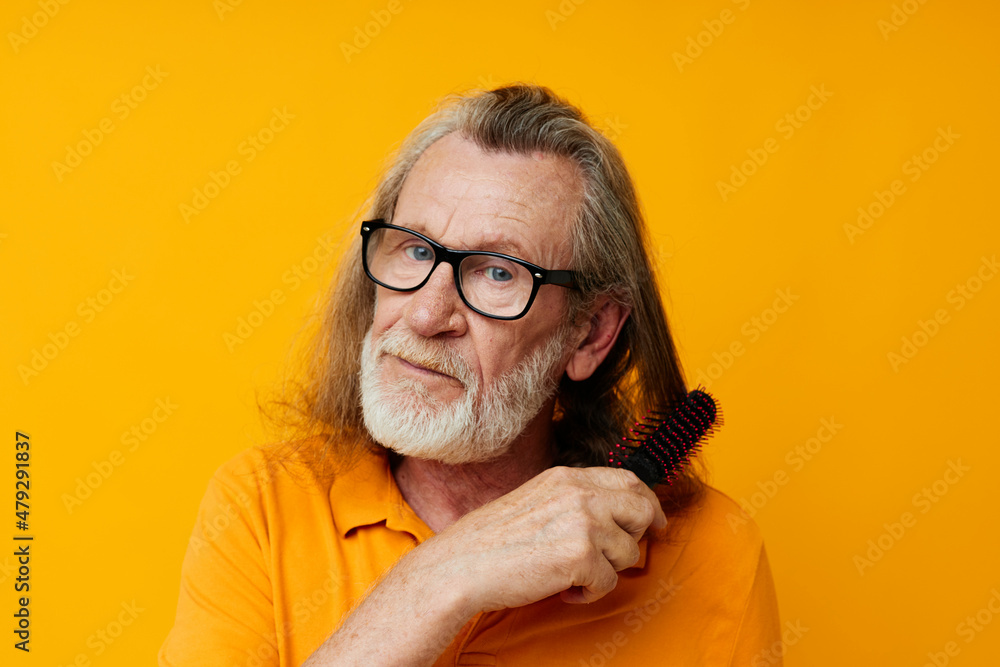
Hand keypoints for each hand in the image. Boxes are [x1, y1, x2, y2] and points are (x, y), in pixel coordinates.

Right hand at [412, 465, 667, 613]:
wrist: (461, 565)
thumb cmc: (492, 541)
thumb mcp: (537, 500)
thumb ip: (574, 500)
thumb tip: (615, 515)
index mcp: (567, 477)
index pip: (629, 480)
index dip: (648, 504)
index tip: (654, 523)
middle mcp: (579, 493)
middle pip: (642, 508)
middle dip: (638, 536)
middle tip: (616, 557)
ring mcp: (582, 522)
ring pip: (628, 552)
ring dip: (605, 571)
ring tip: (569, 575)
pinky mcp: (580, 555)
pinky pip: (609, 582)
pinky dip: (588, 593)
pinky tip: (561, 589)